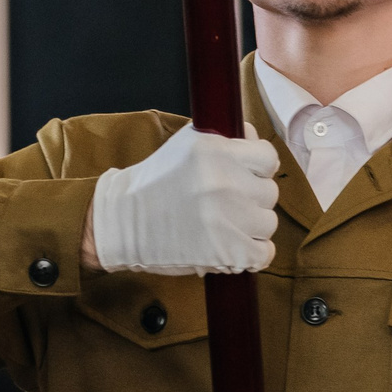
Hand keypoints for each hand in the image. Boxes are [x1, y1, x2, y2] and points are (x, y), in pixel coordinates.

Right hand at [85, 124, 278, 275]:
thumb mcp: (185, 145)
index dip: (258, 169)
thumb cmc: (156, 184)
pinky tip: (233, 247)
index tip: (244, 177)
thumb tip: (253, 136)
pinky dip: (252, 254)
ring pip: (267, 223)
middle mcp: (224, 181)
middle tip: (226, 205)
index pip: (268, 157)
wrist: (122, 223)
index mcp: (216, 151)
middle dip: (251, 199)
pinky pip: (263, 253)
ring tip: (224, 226)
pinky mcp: (226, 251)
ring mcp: (227, 218)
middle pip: (269, 193)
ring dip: (250, 227)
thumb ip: (224, 139)